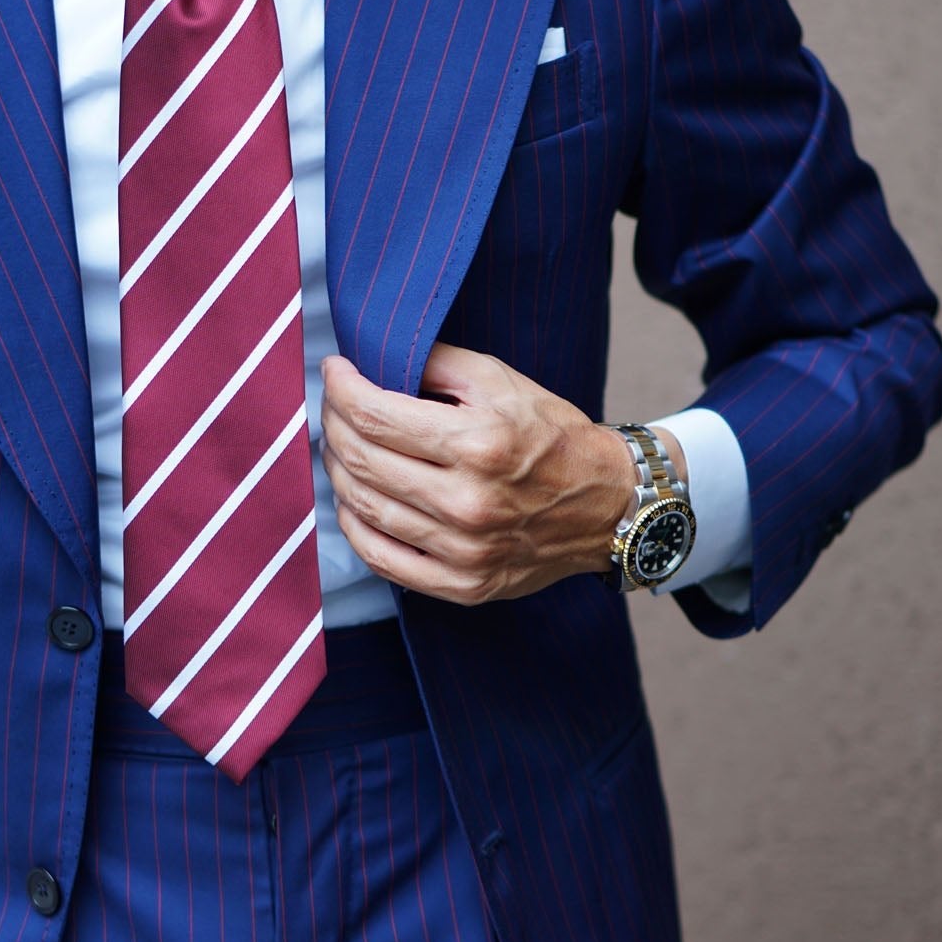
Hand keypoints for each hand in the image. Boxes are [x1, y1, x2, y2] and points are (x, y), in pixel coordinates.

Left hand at [320, 342, 648, 604]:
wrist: (609, 506)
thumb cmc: (554, 437)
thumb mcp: (503, 381)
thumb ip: (437, 363)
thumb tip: (374, 357)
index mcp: (479, 443)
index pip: (375, 415)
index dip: (341, 389)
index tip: (335, 372)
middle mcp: (468, 501)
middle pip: (360, 460)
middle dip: (333, 425)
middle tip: (334, 407)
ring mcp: (464, 550)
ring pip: (363, 508)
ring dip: (337, 472)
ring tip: (341, 448)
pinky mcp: (464, 584)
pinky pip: (382, 559)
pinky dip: (354, 527)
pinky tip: (353, 502)